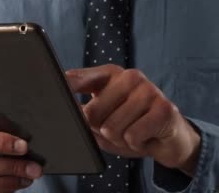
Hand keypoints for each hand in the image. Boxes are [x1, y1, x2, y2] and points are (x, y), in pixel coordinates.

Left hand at [66, 65, 200, 175]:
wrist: (170, 139)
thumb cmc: (130, 125)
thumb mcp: (101, 117)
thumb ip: (81, 111)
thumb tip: (64, 107)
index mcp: (109, 74)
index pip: (77, 79)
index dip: (62, 87)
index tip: (48, 87)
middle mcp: (129, 76)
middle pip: (91, 113)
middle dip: (100, 130)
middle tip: (117, 127)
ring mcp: (149, 90)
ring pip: (112, 128)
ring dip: (119, 139)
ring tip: (132, 132)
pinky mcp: (164, 109)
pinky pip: (132, 136)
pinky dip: (135, 144)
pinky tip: (145, 137)